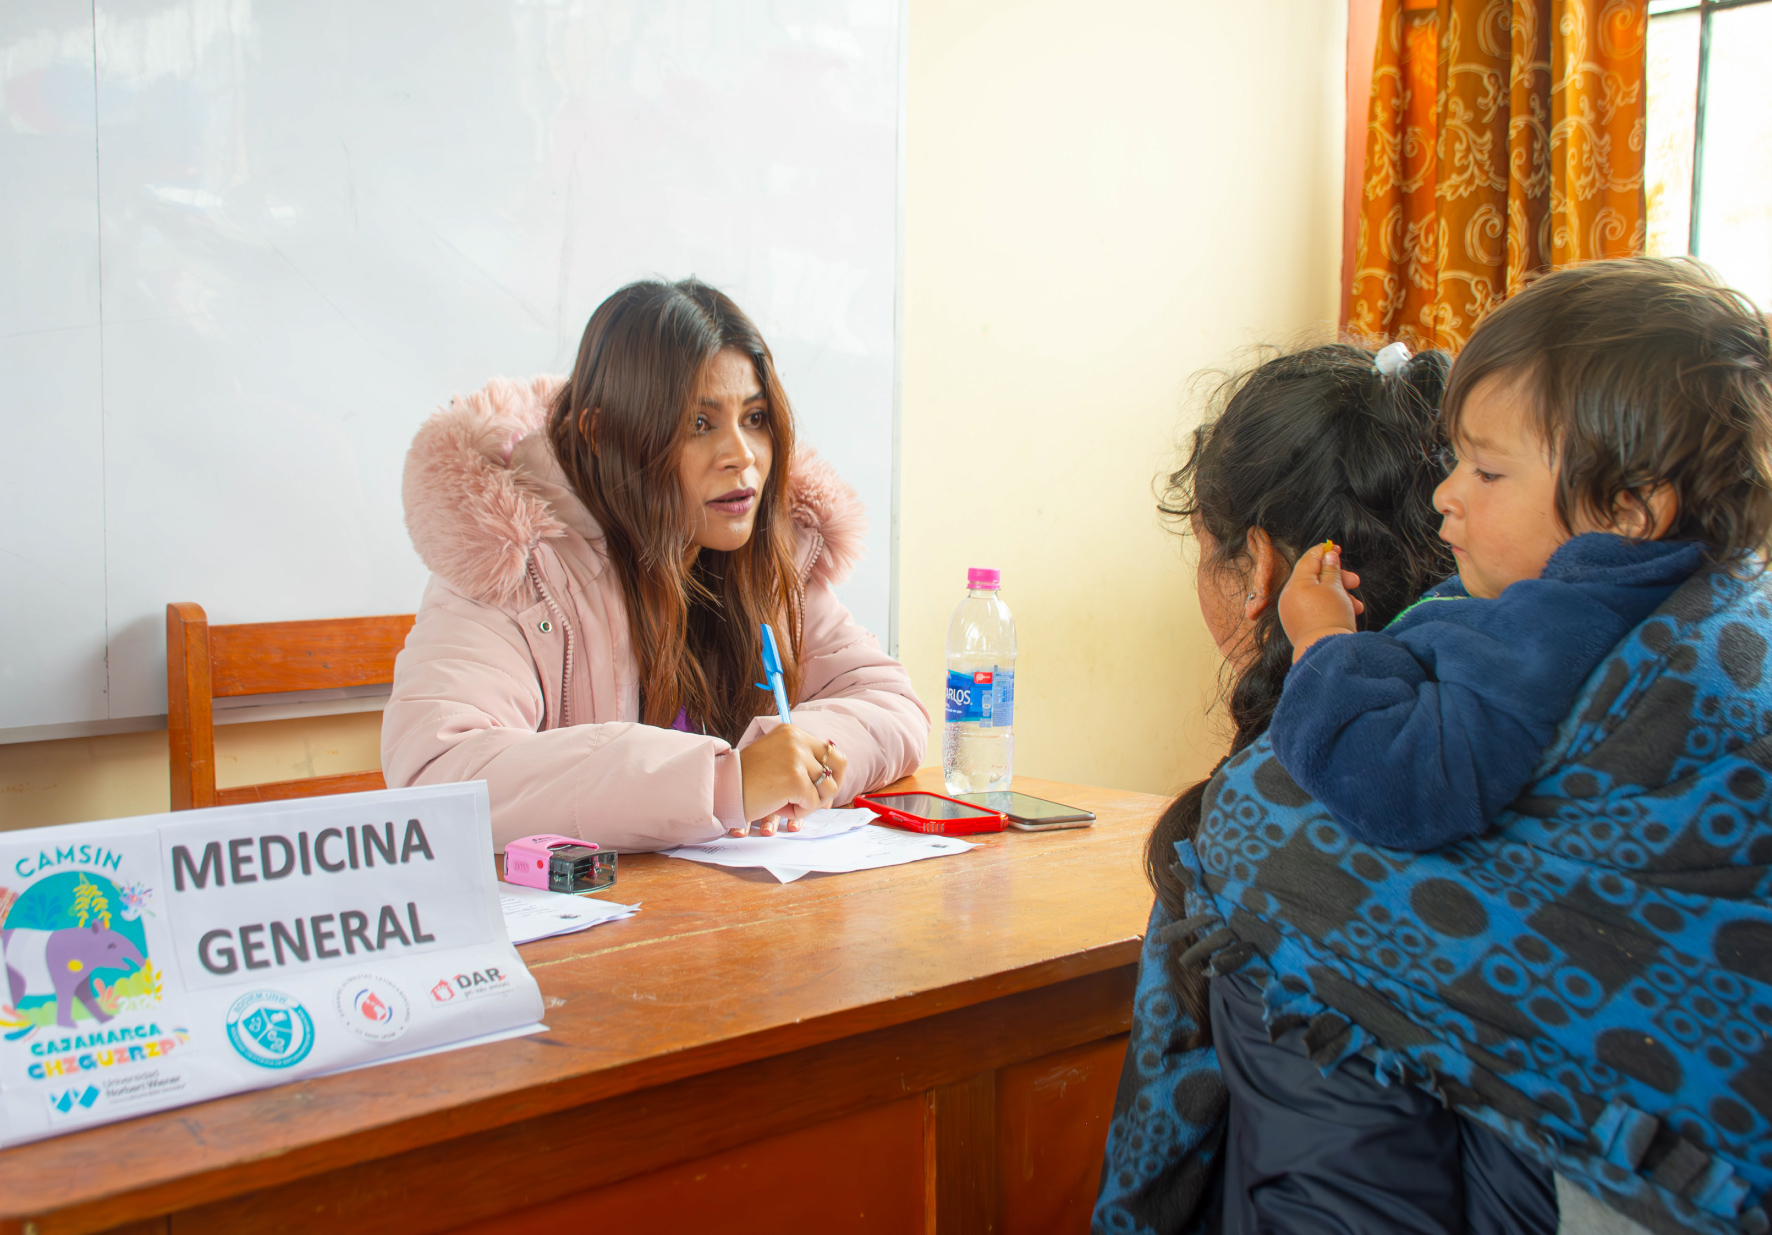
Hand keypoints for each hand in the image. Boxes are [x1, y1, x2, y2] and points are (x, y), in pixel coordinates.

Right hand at [733, 725, 847, 835]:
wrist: (722, 789)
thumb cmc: (746, 779)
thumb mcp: (776, 759)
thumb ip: (801, 762)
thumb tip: (833, 781)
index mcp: (792, 732)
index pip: (830, 750)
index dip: (831, 773)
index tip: (821, 789)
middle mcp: (796, 740)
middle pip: (839, 764)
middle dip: (833, 785)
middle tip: (817, 801)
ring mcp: (796, 758)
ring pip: (827, 787)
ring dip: (811, 802)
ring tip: (788, 805)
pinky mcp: (795, 779)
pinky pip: (813, 803)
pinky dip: (799, 812)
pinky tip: (780, 809)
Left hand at [1278, 541, 1364, 662]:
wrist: (1325, 652)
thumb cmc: (1331, 617)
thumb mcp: (1336, 588)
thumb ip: (1331, 570)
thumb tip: (1328, 555)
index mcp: (1295, 584)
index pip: (1308, 560)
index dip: (1323, 551)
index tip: (1335, 548)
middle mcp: (1289, 597)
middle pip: (1313, 578)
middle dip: (1337, 578)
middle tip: (1355, 581)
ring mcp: (1292, 613)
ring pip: (1317, 595)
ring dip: (1338, 595)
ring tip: (1357, 604)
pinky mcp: (1298, 626)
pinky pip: (1314, 609)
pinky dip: (1330, 607)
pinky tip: (1348, 613)